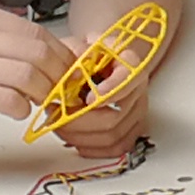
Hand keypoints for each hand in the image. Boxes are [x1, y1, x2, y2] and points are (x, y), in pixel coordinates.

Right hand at [0, 0, 75, 136]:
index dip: (59, 53)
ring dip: (42, 94)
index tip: (68, 70)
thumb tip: (45, 54)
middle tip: (62, 91)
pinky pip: (6, 99)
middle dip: (58, 75)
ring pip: (26, 75)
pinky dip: (20, 109)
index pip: (35, 30)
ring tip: (38, 103)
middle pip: (37, 51)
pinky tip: (15, 112)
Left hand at [49, 48, 158, 169]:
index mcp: (129, 63)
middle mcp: (138, 88)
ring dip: (80, 136)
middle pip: (115, 117)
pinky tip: (74, 139)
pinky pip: (116, 148)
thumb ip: (74, 59)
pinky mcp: (131, 128)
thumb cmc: (85, 55)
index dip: (107, 93)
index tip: (85, 99)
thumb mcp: (76, 47)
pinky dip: (92, 148)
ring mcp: (137, 110)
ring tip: (59, 126)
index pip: (127, 80)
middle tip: (56, 115)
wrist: (96, 62)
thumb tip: (68, 81)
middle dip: (79, 121)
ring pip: (113, 136)